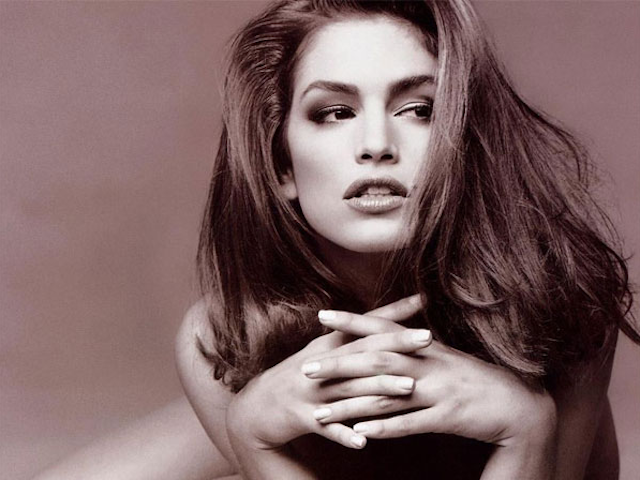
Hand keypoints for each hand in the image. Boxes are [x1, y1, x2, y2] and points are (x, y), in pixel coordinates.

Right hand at [225, 295, 428, 452]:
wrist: (257, 406)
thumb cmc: (296, 375)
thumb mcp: (321, 352)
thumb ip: (350, 337)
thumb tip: (383, 320)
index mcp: (328, 346)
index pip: (364, 324)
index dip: (392, 313)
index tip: (422, 301)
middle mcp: (321, 364)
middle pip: (363, 352)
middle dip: (396, 345)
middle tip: (427, 339)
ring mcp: (311, 391)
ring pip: (351, 389)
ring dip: (380, 388)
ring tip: (409, 388)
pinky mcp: (301, 418)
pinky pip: (326, 428)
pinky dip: (343, 435)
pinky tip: (363, 442)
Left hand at [304, 310, 556, 449]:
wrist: (518, 404)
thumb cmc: (474, 378)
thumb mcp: (444, 356)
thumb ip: (415, 346)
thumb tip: (390, 334)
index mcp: (426, 346)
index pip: (382, 328)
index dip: (352, 321)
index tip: (321, 316)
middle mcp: (428, 363)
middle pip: (376, 361)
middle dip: (339, 364)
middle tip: (306, 368)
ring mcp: (438, 390)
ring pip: (386, 396)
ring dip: (351, 405)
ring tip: (320, 412)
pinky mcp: (448, 416)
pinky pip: (412, 423)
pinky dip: (386, 428)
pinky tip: (362, 434)